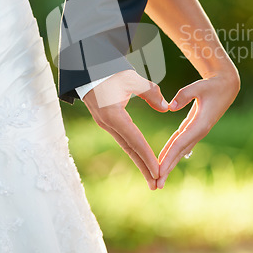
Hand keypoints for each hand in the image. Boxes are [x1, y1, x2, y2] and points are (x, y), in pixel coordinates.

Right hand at [82, 70, 168, 190]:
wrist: (87, 67)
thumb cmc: (108, 70)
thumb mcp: (131, 78)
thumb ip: (150, 92)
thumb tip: (165, 107)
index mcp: (113, 115)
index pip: (134, 140)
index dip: (147, 156)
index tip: (158, 171)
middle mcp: (107, 123)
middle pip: (130, 149)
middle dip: (144, 168)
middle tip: (157, 185)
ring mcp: (105, 123)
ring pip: (126, 146)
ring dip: (140, 161)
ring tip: (153, 177)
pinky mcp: (106, 120)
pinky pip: (123, 139)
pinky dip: (134, 150)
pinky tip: (142, 158)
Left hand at [157, 67, 239, 187]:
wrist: (227, 86)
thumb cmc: (212, 85)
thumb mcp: (199, 86)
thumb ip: (185, 95)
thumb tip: (170, 106)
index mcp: (201, 124)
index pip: (180, 143)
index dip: (169, 156)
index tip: (159, 169)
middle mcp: (199, 131)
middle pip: (180, 152)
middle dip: (168, 168)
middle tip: (157, 184)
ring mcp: (197, 130)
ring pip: (180, 149)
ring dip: (169, 162)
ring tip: (159, 177)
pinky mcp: (195, 126)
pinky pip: (181, 141)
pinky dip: (172, 151)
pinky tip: (165, 159)